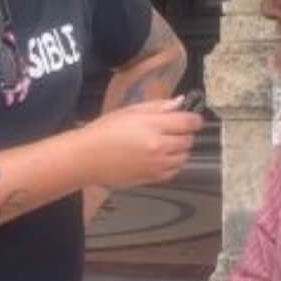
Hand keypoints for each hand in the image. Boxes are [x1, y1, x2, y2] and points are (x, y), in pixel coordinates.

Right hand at [80, 97, 203, 187]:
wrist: (86, 158)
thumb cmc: (104, 131)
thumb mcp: (129, 111)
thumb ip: (158, 106)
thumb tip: (180, 102)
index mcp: (153, 126)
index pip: (189, 122)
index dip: (194, 119)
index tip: (192, 119)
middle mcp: (159, 146)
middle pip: (189, 140)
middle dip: (184, 134)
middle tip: (171, 131)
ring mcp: (158, 164)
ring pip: (184, 157)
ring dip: (179, 150)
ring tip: (162, 144)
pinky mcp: (153, 178)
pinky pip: (174, 171)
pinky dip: (172, 164)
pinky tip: (158, 158)